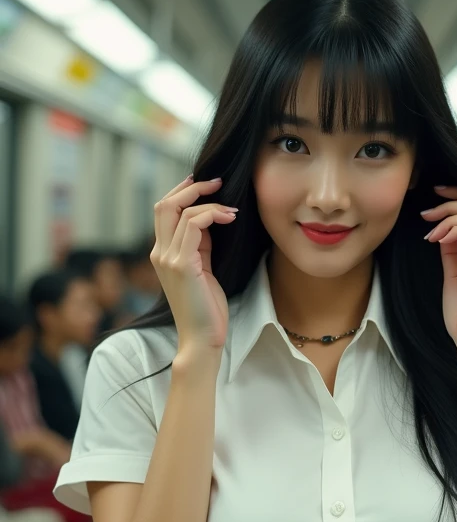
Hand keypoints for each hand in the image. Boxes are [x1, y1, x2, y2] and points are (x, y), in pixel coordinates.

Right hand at [151, 175, 237, 353]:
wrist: (202, 339)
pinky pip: (192, 224)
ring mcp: (167, 258)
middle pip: (164, 203)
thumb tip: (209, 219)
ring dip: (209, 202)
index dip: (183, 192)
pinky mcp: (181, 265)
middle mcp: (159, 253)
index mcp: (161, 253)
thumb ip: (200, 245)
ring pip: (179, 210)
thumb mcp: (202, 269)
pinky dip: (212, 214)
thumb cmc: (206, 308)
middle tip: (218, 182)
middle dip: (192, 187)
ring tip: (232, 209)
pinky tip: (230, 218)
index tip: (208, 185)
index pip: (164, 210)